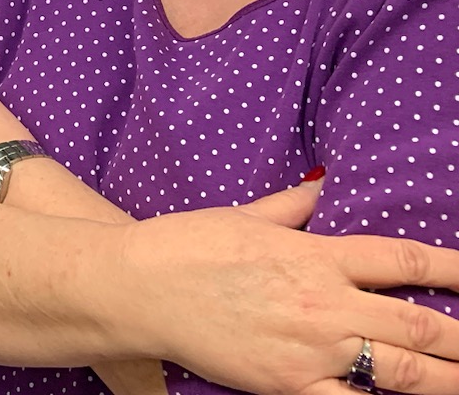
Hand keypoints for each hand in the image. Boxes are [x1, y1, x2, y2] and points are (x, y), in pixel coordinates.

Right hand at [117, 181, 458, 394]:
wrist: (137, 288)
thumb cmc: (184, 246)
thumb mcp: (242, 215)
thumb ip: (292, 208)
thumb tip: (323, 188)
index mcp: (315, 255)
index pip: (404, 260)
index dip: (453, 267)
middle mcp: (324, 302)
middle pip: (420, 323)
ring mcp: (310, 348)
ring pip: (403, 371)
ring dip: (448, 378)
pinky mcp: (288, 385)